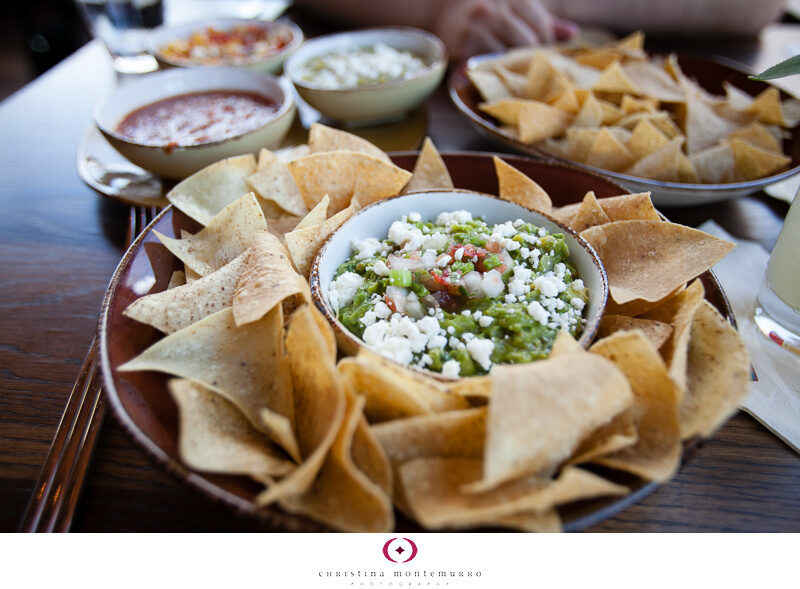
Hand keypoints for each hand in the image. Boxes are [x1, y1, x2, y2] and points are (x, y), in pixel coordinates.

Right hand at [436, 0, 578, 59]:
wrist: (437, 9)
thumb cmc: (481, 8)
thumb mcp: (512, 5)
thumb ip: (541, 18)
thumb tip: (573, 33)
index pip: (540, 24)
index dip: (546, 44)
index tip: (545, 55)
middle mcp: (494, 7)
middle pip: (527, 42)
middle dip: (530, 58)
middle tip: (530, 69)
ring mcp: (477, 25)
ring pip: (507, 55)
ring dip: (511, 68)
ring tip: (512, 72)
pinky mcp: (462, 43)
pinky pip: (485, 64)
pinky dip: (491, 71)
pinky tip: (493, 72)